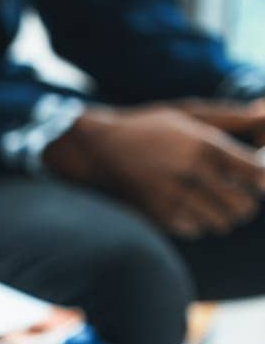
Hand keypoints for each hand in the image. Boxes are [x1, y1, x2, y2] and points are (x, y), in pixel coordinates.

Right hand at [43, 105, 264, 237]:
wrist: (96, 149)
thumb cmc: (149, 127)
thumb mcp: (189, 113)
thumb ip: (233, 117)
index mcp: (203, 144)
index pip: (256, 173)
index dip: (262, 179)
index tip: (254, 177)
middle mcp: (190, 173)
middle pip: (244, 206)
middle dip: (245, 202)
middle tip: (234, 192)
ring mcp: (172, 197)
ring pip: (222, 223)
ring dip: (222, 214)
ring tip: (210, 200)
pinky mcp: (157, 215)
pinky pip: (196, 230)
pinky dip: (198, 222)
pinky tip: (186, 206)